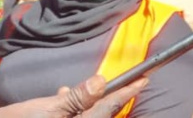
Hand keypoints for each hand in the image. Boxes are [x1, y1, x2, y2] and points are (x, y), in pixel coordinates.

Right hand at [0, 75, 147, 117]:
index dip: (128, 92)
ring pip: (88, 114)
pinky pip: (73, 116)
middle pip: (102, 113)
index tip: (145, 79)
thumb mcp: (46, 109)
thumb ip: (76, 98)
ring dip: (90, 101)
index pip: (108, 106)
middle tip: (131, 82)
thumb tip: (101, 82)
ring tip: (87, 87)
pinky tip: (61, 94)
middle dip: (112, 98)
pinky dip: (72, 106)